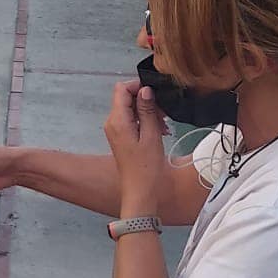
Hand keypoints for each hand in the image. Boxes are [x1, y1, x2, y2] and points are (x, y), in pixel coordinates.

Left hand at [102, 81, 168, 211]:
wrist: (140, 191)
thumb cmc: (147, 166)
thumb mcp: (151, 135)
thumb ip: (147, 110)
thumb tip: (145, 89)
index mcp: (117, 120)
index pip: (121, 89)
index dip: (138, 86)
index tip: (157, 93)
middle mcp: (112, 122)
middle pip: (126, 98)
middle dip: (146, 100)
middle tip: (165, 112)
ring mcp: (115, 130)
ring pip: (130, 109)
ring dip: (148, 111)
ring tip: (165, 124)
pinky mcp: (121, 137)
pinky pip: (132, 120)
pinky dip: (145, 121)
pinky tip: (160, 130)